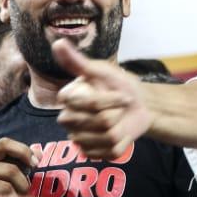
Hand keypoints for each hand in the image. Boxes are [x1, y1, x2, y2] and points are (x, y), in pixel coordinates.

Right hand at [54, 39, 151, 158]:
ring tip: (120, 119)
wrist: (139, 105)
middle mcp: (68, 120)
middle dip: (119, 112)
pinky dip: (125, 142)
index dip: (111, 100)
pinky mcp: (92, 154)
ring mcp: (79, 139)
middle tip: (121, 106)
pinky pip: (112, 152)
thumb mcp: (102, 70)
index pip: (90, 105)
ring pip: (107, 138)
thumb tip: (57, 42)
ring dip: (123, 127)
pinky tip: (122, 132)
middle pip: (101, 122)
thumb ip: (78, 61)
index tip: (123, 94)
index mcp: (68, 99)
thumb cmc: (119, 85)